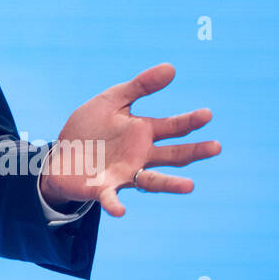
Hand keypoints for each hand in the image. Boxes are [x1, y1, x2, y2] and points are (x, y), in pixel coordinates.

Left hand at [39, 63, 219, 217]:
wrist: (61, 154)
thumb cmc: (90, 129)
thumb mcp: (112, 100)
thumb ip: (139, 86)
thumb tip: (172, 68)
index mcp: (142, 133)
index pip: (173, 127)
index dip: (189, 121)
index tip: (207, 114)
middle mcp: (139, 156)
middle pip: (172, 155)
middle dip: (194, 151)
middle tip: (216, 146)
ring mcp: (124, 173)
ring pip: (151, 180)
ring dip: (169, 184)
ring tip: (189, 186)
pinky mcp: (103, 188)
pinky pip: (111, 198)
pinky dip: (115, 205)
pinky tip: (120, 211)